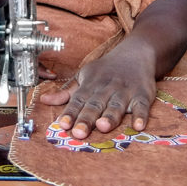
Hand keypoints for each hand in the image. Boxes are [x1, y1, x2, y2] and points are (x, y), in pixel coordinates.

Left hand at [38, 47, 155, 138]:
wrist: (136, 52)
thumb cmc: (106, 69)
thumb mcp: (84, 76)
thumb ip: (66, 92)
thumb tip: (44, 100)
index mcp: (90, 85)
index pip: (78, 100)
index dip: (70, 112)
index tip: (62, 125)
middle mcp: (106, 88)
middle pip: (95, 105)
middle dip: (86, 118)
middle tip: (78, 133)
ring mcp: (125, 91)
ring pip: (116, 105)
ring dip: (110, 116)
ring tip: (103, 126)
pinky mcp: (142, 94)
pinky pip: (142, 106)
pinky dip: (141, 115)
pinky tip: (139, 126)